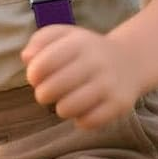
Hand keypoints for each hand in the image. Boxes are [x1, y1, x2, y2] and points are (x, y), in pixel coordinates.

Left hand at [21, 24, 143, 129]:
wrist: (130, 61)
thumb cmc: (86, 50)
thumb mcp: (64, 36)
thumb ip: (40, 41)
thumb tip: (27, 57)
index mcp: (79, 42)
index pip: (43, 64)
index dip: (33, 75)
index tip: (36, 78)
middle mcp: (96, 62)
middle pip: (51, 89)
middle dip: (43, 94)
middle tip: (49, 92)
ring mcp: (109, 84)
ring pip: (67, 109)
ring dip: (61, 108)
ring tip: (65, 102)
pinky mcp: (119, 104)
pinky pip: (88, 122)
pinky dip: (81, 119)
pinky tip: (83, 110)